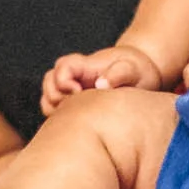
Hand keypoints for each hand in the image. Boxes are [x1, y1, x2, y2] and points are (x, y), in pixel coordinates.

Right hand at [40, 45, 161, 115]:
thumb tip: (100, 85)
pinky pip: (55, 111)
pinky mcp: (74, 105)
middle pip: (50, 82)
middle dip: (55, 96)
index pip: (63, 67)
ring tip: (73, 116)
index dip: (64, 80)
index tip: (79, 92)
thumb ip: (118, 73)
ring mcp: (72, 90)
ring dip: (54, 108)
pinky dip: (58, 118)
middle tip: (75, 108)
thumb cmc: (136, 70)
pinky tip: (75, 124)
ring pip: (48, 97)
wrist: (140, 76)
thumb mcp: (133, 68)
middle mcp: (74, 76)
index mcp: (86, 64)